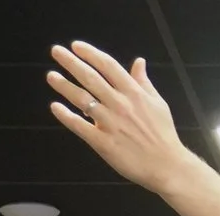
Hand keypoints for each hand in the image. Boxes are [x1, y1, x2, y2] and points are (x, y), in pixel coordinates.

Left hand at [47, 42, 194, 195]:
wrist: (168, 166)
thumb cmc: (163, 134)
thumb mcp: (158, 104)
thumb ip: (144, 82)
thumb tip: (139, 62)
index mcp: (134, 93)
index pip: (109, 66)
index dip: (91, 54)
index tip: (76, 46)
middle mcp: (121, 105)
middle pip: (91, 78)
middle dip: (71, 62)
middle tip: (56, 51)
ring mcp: (111, 124)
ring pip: (82, 100)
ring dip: (64, 86)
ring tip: (51, 76)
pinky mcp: (104, 143)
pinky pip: (80, 127)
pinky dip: (66, 116)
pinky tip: (55, 107)